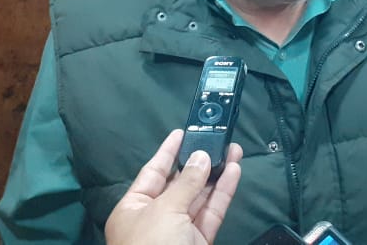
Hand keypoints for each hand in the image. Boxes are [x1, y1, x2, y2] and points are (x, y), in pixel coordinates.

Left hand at [104, 129, 242, 244]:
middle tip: (216, 139)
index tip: (181, 133)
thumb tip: (201, 158)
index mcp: (133, 209)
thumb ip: (186, 183)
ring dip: (216, 174)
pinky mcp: (199, 242)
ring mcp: (178, 232)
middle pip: (179, 184)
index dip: (167, 152)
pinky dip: (223, 193)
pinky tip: (233, 172)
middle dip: (198, 162)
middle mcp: (155, 219)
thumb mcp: (164, 211)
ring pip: (199, 197)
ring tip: (232, 150)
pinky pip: (211, 213)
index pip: (152, 173)